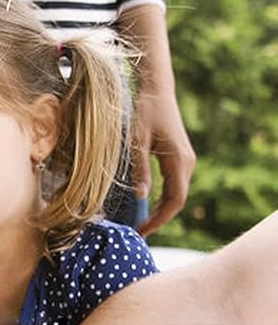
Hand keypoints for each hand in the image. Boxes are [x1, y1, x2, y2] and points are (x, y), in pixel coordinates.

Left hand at [132, 87, 195, 234]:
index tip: (141, 232)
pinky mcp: (179, 157)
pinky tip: (146, 206)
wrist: (157, 91)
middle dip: (159, 219)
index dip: (159, 220)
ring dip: (160, 210)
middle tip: (137, 233)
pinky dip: (162, 199)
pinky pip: (174, 184)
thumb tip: (140, 197)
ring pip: (177, 193)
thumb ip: (140, 169)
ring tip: (140, 223)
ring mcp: (185, 160)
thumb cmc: (144, 112)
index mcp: (179, 161)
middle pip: (177, 200)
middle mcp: (187, 163)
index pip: (175, 200)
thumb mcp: (137, 142)